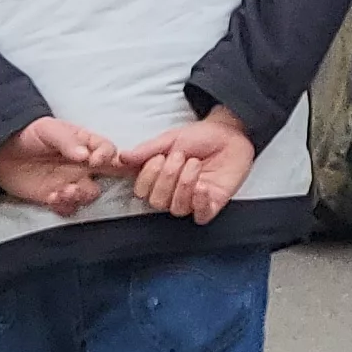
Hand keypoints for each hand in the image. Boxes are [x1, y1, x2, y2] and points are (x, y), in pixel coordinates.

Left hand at [0, 115, 123, 215]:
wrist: (0, 151)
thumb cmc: (29, 134)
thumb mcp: (48, 129)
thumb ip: (67, 141)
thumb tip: (86, 155)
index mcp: (86, 144)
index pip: (109, 151)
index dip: (108, 157)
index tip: (94, 161)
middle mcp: (83, 165)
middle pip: (109, 176)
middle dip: (105, 182)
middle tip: (84, 182)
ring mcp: (70, 182)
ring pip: (89, 195)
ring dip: (81, 196)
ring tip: (64, 191)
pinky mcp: (55, 197)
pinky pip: (69, 207)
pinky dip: (64, 206)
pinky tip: (52, 197)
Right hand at [120, 107, 258, 224]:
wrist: (230, 134)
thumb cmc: (201, 137)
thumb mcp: (171, 138)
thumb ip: (147, 150)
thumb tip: (121, 157)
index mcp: (159, 179)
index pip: (142, 191)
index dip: (148, 176)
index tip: (160, 157)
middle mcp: (173, 193)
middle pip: (157, 202)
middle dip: (167, 177)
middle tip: (180, 156)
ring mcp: (192, 201)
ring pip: (177, 208)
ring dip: (184, 184)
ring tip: (195, 164)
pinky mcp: (212, 205)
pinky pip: (200, 216)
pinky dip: (199, 202)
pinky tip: (203, 186)